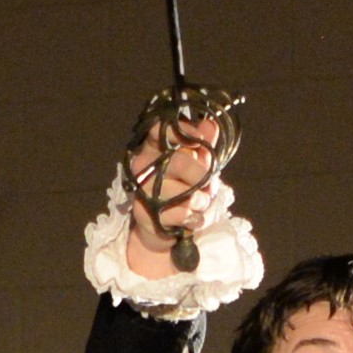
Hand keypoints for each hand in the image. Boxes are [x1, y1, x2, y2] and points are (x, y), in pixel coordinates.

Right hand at [114, 113, 225, 276]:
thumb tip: (211, 125)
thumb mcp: (197, 166)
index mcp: (155, 147)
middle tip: (211, 187)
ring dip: (201, 201)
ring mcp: (141, 189)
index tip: (200, 141)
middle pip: (179, 162)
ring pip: (184, 193)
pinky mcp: (144, 213)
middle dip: (203, 177)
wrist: (168, 227)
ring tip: (201, 205)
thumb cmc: (183, 190)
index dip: (182, 132)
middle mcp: (143, 165)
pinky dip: (196, 218)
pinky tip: (193, 219)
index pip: (160, 129)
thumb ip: (204, 146)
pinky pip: (181, 214)